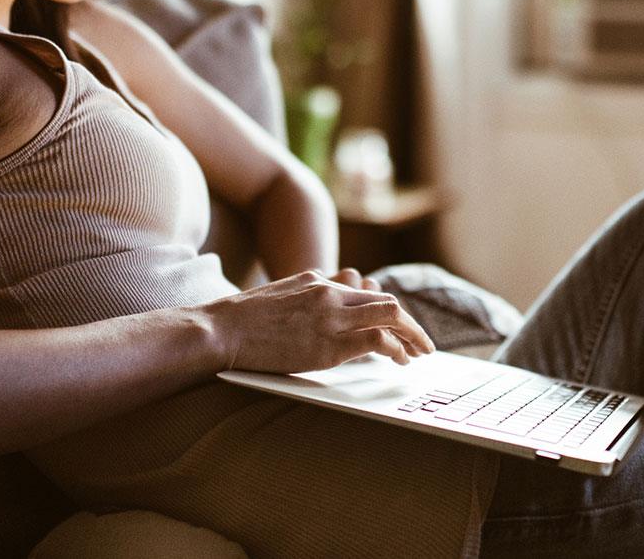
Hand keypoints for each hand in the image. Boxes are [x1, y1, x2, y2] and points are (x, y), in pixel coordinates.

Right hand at [205, 270, 432, 372]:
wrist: (220, 329)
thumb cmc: (242, 320)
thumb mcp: (280, 296)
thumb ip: (308, 300)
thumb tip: (325, 313)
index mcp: (318, 281)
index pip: (369, 292)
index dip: (391, 312)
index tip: (400, 329)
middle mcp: (329, 294)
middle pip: (388, 302)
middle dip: (412, 325)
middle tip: (423, 344)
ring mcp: (330, 318)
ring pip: (390, 316)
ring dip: (412, 337)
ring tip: (419, 355)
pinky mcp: (327, 346)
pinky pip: (376, 340)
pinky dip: (395, 349)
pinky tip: (399, 361)